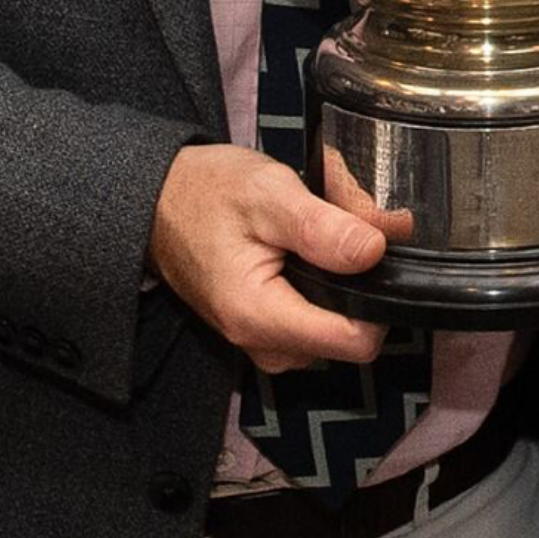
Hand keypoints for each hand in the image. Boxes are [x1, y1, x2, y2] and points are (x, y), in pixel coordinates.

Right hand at [147, 143, 388, 374]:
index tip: (373, 252)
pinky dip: (319, 287)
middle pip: (349, 334)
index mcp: (260, 317)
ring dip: (339, 283)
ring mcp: (262, 342)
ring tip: (316, 232)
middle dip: (358, 282)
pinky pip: (312, 320)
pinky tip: (304, 250)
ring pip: (333, 326)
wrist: (159, 200)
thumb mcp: (267, 193)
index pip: (355, 342)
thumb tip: (375, 250)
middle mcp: (262, 344)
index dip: (379, 298)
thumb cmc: (205, 193)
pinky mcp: (264, 331)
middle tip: (338, 226)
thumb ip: (321, 227)